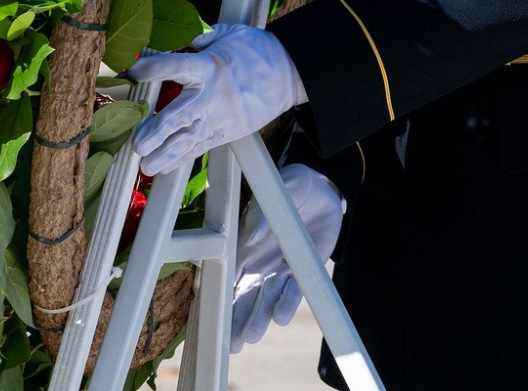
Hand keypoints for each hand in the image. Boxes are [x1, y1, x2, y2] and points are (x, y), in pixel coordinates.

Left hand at [127, 23, 305, 174]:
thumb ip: (196, 35)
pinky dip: (182, 158)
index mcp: (210, 66)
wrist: (291, 73)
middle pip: (180, 114)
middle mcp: (212, 95)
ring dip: (166, 153)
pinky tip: (165, 167)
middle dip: (157, 130)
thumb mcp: (227, 33)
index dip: (154, 67)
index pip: (177, 66)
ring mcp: (221, 117)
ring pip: (190, 138)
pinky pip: (202, 147)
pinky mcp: (229, 132)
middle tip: (138, 143)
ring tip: (145, 165)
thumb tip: (169, 30)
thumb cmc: (256, 50)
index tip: (134, 70)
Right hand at [232, 164, 342, 351]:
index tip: (206, 312)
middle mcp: (256, 260)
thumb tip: (248, 237)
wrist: (321, 190)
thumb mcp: (274, 190)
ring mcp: (277, 268)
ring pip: (263, 298)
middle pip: (241, 294)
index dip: (214, 292)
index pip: (222, 272)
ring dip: (256, 318)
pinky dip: (286, 303)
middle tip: (228, 343)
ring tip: (249, 338)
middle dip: (234, 318)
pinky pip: (293, 290)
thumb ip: (260, 212)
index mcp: (240, 242)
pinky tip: (280, 318)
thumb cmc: (289, 185)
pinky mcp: (302, 271)